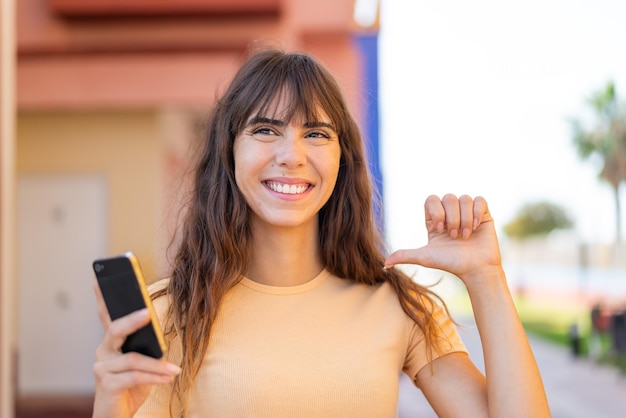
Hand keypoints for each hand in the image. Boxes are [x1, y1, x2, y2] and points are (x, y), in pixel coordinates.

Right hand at [92, 278, 179, 417]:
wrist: (117, 417)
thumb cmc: (131, 388)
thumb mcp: (142, 365)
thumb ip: (146, 348)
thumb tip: (158, 336)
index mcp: (111, 343)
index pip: (106, 316)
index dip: (102, 297)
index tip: (98, 278)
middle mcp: (102, 352)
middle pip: (115, 329)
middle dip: (132, 320)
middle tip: (148, 313)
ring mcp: (102, 368)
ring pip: (132, 359)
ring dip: (157, 365)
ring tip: (173, 370)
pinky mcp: (107, 385)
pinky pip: (134, 376)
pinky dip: (154, 377)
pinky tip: (168, 377)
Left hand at [384, 194, 501, 284]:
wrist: (475, 269)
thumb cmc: (450, 263)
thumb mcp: (425, 257)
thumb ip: (405, 256)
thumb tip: (384, 264)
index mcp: (435, 219)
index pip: (431, 200)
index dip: (435, 212)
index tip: (439, 229)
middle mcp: (451, 213)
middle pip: (448, 197)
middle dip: (451, 217)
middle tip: (454, 236)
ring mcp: (467, 212)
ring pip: (463, 198)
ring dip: (464, 218)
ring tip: (465, 236)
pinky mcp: (483, 213)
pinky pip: (479, 200)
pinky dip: (476, 213)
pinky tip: (476, 228)